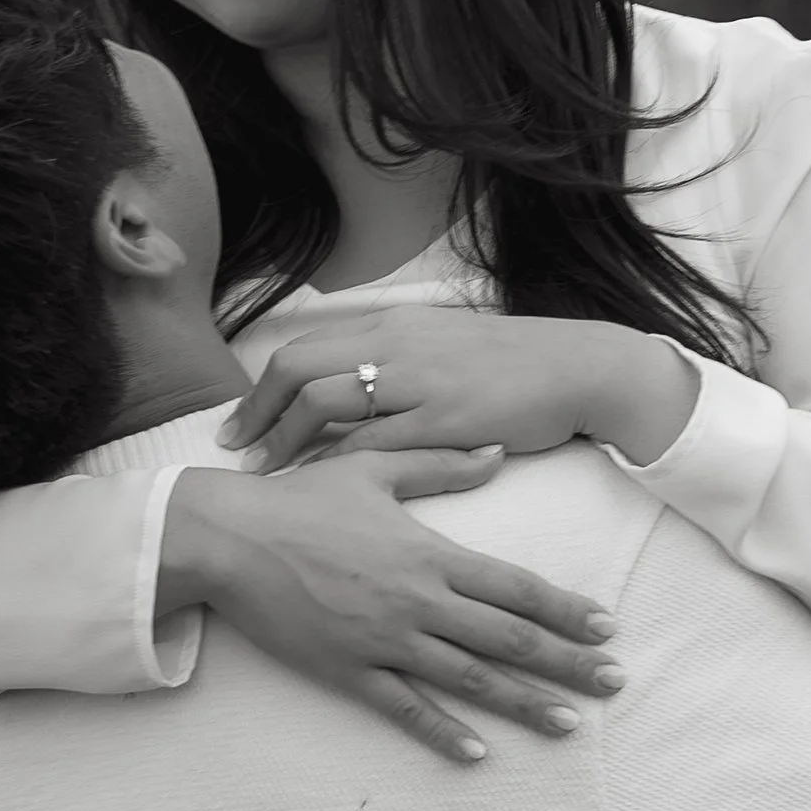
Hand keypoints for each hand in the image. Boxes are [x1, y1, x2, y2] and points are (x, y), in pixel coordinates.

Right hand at [162, 452, 623, 764]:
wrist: (228, 539)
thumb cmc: (300, 498)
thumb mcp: (375, 467)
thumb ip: (441, 465)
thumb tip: (497, 453)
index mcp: (429, 554)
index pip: (513, 587)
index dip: (565, 609)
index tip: (606, 628)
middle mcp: (417, 602)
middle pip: (508, 639)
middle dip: (567, 664)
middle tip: (615, 684)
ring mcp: (385, 641)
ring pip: (469, 680)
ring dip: (523, 705)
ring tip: (568, 725)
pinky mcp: (349, 670)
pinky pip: (405, 708)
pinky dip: (443, 733)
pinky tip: (478, 754)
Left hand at [218, 306, 699, 474]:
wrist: (577, 368)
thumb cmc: (510, 362)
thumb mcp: (440, 343)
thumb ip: (391, 357)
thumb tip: (345, 379)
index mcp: (392, 325)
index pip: (304, 349)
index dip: (262, 387)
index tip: (239, 420)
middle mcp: (395, 345)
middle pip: (298, 370)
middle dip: (256, 412)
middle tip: (232, 448)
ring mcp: (418, 381)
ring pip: (325, 403)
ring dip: (285, 439)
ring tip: (264, 472)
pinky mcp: (444, 420)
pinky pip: (373, 442)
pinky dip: (336, 462)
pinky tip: (318, 485)